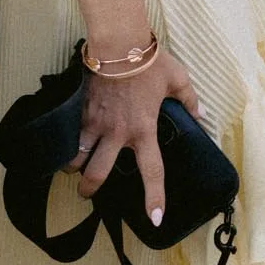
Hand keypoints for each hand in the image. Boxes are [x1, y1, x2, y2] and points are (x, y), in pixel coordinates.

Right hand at [71, 46, 197, 226]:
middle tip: (87, 193)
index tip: (153, 219)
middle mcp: (117, 134)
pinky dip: (64, 142)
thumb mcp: (178, 80)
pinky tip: (63, 143)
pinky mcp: (79, 112)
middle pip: (97, 174)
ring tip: (73, 167)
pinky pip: (67, 135)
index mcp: (144, 130)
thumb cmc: (150, 62)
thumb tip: (201, 114)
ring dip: (72, 167)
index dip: (153, 198)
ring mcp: (94, 124)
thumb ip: (190, 100)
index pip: (151, 172)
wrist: (119, 45)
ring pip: (75, 158)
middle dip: (89, 189)